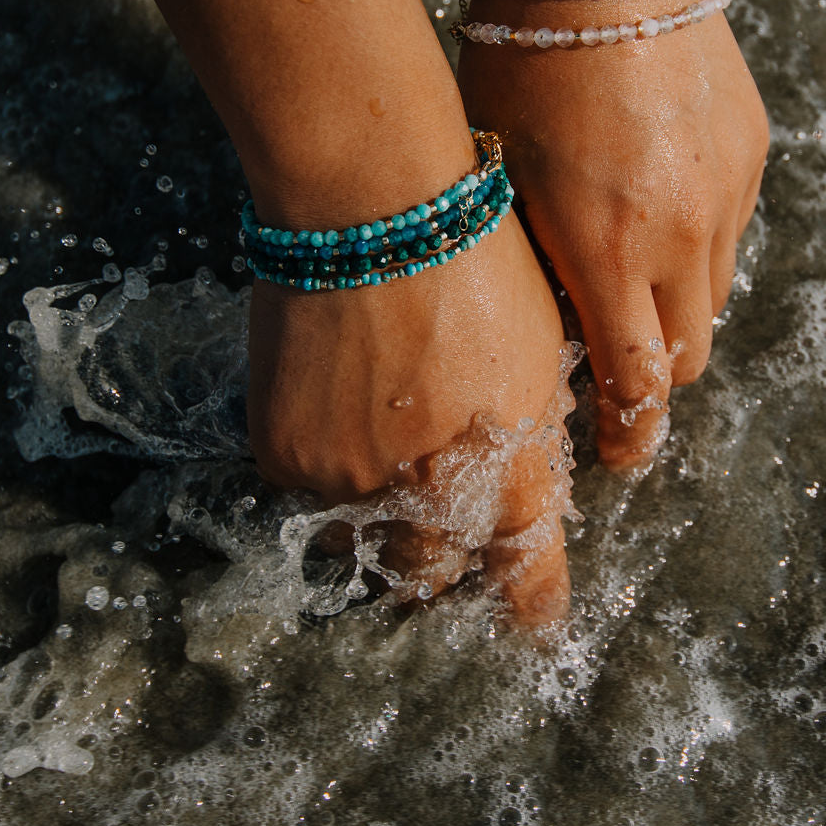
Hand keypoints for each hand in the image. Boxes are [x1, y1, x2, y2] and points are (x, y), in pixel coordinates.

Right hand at [247, 212, 573, 623]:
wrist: (371, 208)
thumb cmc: (476, 259)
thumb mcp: (537, 346)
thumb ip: (531, 424)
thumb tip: (524, 462)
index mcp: (510, 467)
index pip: (527, 569)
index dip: (531, 600)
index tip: (534, 617)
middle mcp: (434, 494)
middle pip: (435, 571)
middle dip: (444, 558)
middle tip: (440, 518)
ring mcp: (355, 481)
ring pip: (365, 536)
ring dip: (379, 514)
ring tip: (381, 452)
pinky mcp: (289, 460)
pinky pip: (308, 493)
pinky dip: (326, 468)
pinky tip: (336, 409)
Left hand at [458, 0, 767, 471]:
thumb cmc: (520, 65)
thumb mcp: (500, 176)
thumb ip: (535, 263)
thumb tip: (548, 322)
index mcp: (608, 253)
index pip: (638, 386)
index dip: (630, 435)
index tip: (617, 455)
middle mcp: (683, 238)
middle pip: (691, 357)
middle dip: (656, 381)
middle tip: (618, 375)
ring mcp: (727, 194)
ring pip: (716, 294)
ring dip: (677, 309)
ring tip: (630, 279)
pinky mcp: (751, 152)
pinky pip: (732, 227)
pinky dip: (698, 242)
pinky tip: (655, 201)